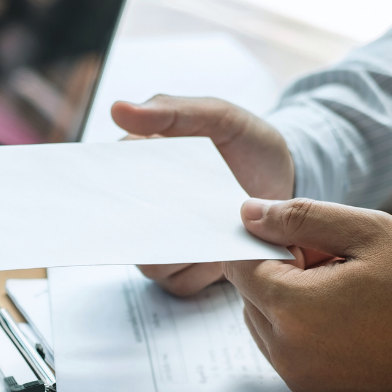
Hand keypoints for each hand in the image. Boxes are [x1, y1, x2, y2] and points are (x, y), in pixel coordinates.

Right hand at [111, 96, 295, 295]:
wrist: (283, 182)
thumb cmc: (245, 145)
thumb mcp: (217, 117)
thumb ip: (171, 111)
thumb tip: (116, 109)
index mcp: (138, 174)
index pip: (108, 187)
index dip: (114, 192)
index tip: (140, 189)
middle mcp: (142, 216)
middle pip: (125, 234)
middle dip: (152, 227)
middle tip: (185, 212)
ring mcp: (161, 248)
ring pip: (151, 263)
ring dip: (184, 250)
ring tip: (218, 229)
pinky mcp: (183, 274)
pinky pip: (180, 283)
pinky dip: (204, 271)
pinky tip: (226, 251)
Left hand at [223, 198, 391, 391]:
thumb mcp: (369, 234)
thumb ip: (301, 218)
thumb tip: (249, 213)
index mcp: (293, 309)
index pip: (239, 266)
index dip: (264, 244)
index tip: (298, 237)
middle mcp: (285, 349)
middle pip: (248, 294)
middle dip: (278, 271)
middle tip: (332, 262)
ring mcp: (296, 374)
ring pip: (260, 321)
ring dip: (284, 299)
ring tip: (341, 290)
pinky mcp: (309, 388)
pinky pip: (279, 347)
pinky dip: (296, 326)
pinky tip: (341, 316)